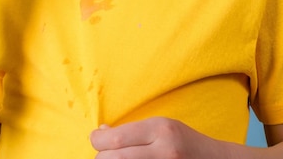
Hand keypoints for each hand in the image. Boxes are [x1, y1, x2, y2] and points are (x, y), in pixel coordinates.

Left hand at [90, 117, 229, 158]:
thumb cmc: (185, 142)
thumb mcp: (162, 127)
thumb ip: (132, 130)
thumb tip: (101, 133)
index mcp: (160, 130)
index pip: (113, 139)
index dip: (97, 140)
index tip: (97, 139)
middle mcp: (163, 151)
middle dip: (101, 157)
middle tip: (105, 154)